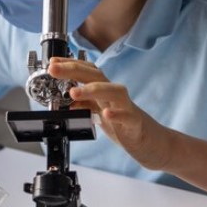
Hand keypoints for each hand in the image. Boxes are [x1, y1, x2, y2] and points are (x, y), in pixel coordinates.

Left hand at [47, 57, 170, 169]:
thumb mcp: (101, 114)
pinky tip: (106, 114)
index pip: (87, 71)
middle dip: (73, 70)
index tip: (52, 62)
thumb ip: (87, 105)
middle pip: (96, 76)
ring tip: (73, 93)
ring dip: (92, 90)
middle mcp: (116, 96)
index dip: (70, 64)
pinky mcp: (136, 124)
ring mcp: (127, 108)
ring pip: (113, 92)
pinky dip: (117, 114)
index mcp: (105, 92)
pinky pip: (127, 117)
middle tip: (54, 69)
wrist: (153, 144)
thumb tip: (69, 101)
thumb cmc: (126, 126)